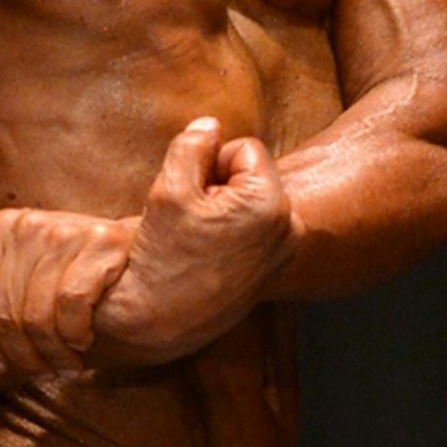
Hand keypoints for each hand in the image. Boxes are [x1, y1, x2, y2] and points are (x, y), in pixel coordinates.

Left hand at [0, 204, 134, 380]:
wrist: (151, 268)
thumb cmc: (84, 277)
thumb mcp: (31, 270)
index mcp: (6, 228)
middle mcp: (31, 224)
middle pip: (3, 311)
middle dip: (20, 354)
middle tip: (40, 372)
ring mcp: (68, 231)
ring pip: (34, 316)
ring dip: (50, 353)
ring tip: (64, 365)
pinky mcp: (104, 244)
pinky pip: (69, 307)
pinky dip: (74, 336)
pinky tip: (84, 344)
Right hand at [92, 118, 293, 366]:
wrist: (156, 322)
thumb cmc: (161, 256)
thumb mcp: (169, 188)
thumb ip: (192, 145)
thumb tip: (211, 124)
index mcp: (271, 204)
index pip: (244, 149)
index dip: (209, 165)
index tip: (192, 200)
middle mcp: (290, 230)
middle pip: (252, 176)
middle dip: (220, 187)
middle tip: (194, 222)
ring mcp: (284, 254)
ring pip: (251, 202)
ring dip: (224, 210)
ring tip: (200, 240)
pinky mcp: (273, 271)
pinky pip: (253, 230)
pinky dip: (231, 234)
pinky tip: (209, 257)